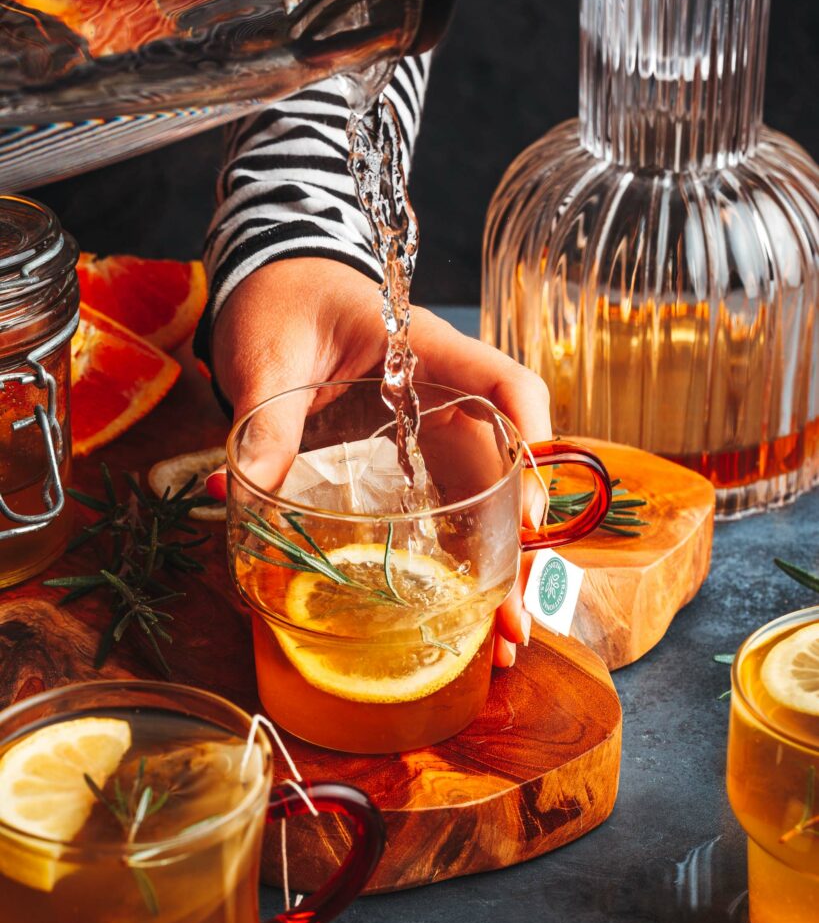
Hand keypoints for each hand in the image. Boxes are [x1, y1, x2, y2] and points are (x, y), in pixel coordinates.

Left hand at [207, 257, 551, 666]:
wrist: (272, 285)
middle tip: (513, 619)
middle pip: (503, 465)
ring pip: (480, 494)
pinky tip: (456, 604)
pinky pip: (443, 502)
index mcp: (423, 350)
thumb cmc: (282, 300)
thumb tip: (242, 492)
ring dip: (494, 564)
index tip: (529, 511)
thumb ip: (265, 421)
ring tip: (498, 636)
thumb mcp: (269, 354)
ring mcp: (427, 425)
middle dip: (517, 544)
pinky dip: (453, 554)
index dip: (531, 440)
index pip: (503, 384)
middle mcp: (441, 393)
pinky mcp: (404, 453)